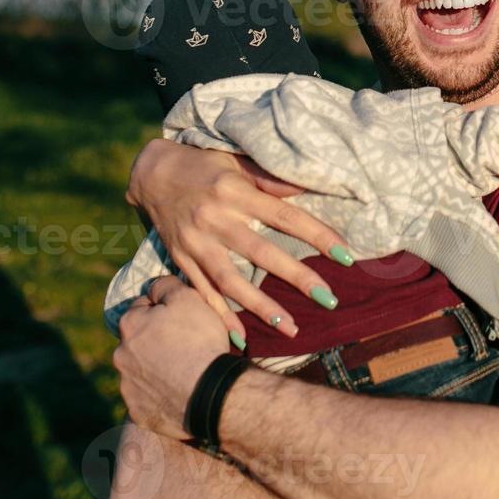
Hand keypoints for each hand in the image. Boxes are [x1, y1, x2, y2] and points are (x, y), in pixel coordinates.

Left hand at [115, 277, 230, 440]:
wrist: (210, 393)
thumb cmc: (199, 340)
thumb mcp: (188, 298)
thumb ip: (166, 286)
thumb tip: (154, 288)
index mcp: (130, 324)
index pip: (142, 307)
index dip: (163, 310)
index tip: (181, 319)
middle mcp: (120, 355)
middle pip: (138, 340)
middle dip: (155, 340)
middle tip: (184, 346)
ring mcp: (127, 387)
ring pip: (140, 370)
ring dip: (155, 368)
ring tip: (183, 371)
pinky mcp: (138, 412)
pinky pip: (147, 398)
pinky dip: (159, 394)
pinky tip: (178, 392)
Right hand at [127, 138, 352, 338]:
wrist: (152, 172)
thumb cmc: (204, 164)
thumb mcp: (236, 161)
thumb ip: (269, 178)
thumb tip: (308, 188)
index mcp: (234, 190)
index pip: (284, 216)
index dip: (317, 236)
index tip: (346, 256)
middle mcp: (215, 217)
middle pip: (261, 253)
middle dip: (297, 278)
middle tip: (329, 300)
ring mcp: (195, 242)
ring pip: (231, 280)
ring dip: (261, 307)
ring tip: (291, 328)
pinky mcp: (180, 258)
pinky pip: (202, 291)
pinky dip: (220, 316)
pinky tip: (241, 337)